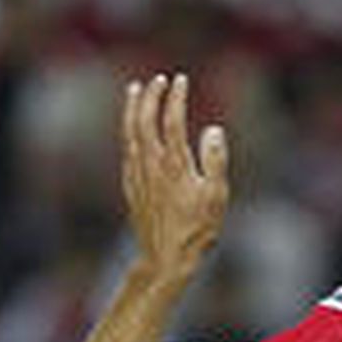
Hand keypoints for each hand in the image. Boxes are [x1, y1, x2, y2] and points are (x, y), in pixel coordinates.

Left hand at [122, 72, 228, 281]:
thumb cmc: (195, 232)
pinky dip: (127, 132)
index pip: (172, 119)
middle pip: (146, 120)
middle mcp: (152, 165)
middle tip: (158, 80)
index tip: (180, 80)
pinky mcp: (131, 188)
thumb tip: (212, 130)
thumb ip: (215, 160)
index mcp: (175, 163)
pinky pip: (125, 151)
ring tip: (134, 90)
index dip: (176, 96)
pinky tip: (130, 128)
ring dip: (132, 108)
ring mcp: (138, 176)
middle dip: (151, 95)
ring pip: (130, 133)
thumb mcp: (216, 197)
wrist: (165, 261)